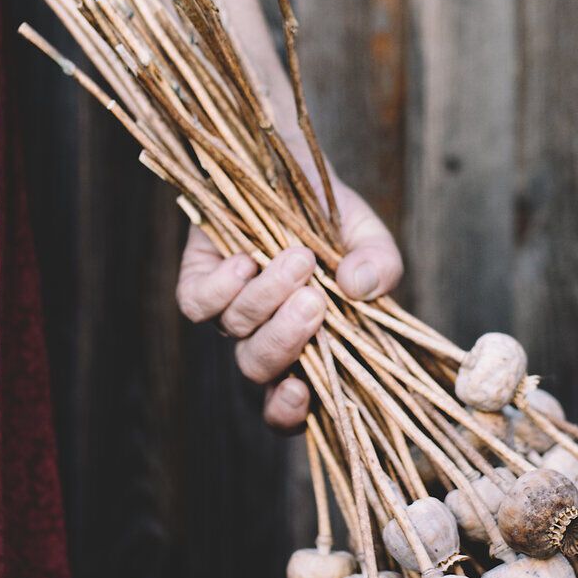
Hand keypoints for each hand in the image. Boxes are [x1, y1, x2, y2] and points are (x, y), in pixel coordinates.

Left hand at [175, 175, 402, 432]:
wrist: (285, 164)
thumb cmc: (330, 215)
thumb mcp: (366, 237)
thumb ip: (379, 266)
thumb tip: (361, 287)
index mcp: (306, 346)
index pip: (287, 406)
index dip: (289, 413)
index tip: (302, 392)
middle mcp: (261, 337)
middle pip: (260, 368)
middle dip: (286, 340)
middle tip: (314, 301)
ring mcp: (227, 312)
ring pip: (236, 328)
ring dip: (268, 296)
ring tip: (299, 257)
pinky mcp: (197, 281)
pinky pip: (198, 303)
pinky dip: (222, 286)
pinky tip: (246, 259)